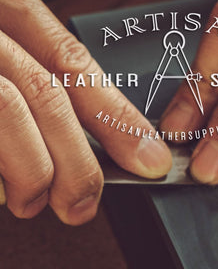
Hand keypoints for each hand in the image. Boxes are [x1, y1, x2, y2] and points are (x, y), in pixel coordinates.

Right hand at [0, 0, 171, 224]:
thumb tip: (96, 134)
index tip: (152, 162)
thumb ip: (32, 65)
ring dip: (32, 173)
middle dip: (79, 164)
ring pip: (10, 110)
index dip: (119, 119)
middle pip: (48, 93)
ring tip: (33, 203)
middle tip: (82, 206)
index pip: (72, 62)